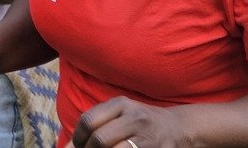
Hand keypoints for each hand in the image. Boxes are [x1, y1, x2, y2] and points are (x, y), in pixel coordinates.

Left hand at [68, 97, 185, 147]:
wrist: (179, 127)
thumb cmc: (141, 121)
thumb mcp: (121, 113)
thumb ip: (98, 122)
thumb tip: (69, 145)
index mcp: (121, 104)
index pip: (89, 121)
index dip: (77, 138)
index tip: (76, 146)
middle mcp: (134, 117)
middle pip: (100, 139)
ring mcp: (146, 136)